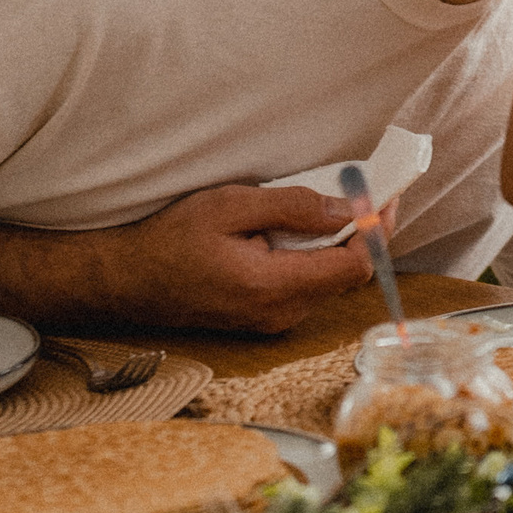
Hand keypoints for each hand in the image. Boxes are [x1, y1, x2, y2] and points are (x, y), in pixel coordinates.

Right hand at [99, 184, 382, 333]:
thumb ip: (292, 207)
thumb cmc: (170, 240)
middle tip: (368, 192)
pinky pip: (307, 285)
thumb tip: (347, 210)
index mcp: (274, 287)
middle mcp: (281, 313)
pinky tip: (302, 229)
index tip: (386, 197)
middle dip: (362, 233)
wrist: (126, 281)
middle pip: (346, 274)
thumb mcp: (230, 206)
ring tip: (334, 204)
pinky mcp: (264, 317)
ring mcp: (273, 320)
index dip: (376, 231)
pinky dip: (315, 256)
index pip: (354, 266)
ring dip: (337, 243)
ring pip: (328, 280)